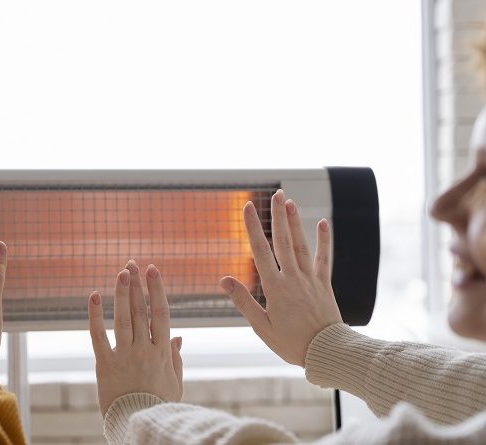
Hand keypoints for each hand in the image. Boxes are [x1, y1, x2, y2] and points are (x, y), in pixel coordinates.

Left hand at [88, 260, 182, 416]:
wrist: (138, 424)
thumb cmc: (159, 405)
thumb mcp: (175, 383)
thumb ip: (175, 358)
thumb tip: (178, 335)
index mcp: (162, 352)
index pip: (160, 313)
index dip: (156, 290)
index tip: (153, 270)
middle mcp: (144, 350)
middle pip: (140, 311)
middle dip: (137, 285)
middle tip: (133, 264)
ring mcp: (124, 356)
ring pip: (123, 318)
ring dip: (122, 293)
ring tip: (121, 272)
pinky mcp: (105, 364)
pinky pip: (98, 336)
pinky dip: (95, 315)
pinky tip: (94, 296)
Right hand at [220, 189, 342, 366]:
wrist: (328, 352)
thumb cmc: (291, 343)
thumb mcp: (261, 326)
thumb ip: (243, 301)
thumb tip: (224, 279)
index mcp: (275, 288)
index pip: (260, 252)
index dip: (253, 228)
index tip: (247, 207)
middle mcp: (293, 279)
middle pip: (283, 241)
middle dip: (278, 216)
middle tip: (275, 193)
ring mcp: (310, 280)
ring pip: (301, 246)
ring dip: (295, 223)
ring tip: (290, 202)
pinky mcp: (323, 284)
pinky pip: (323, 259)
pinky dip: (324, 240)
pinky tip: (323, 223)